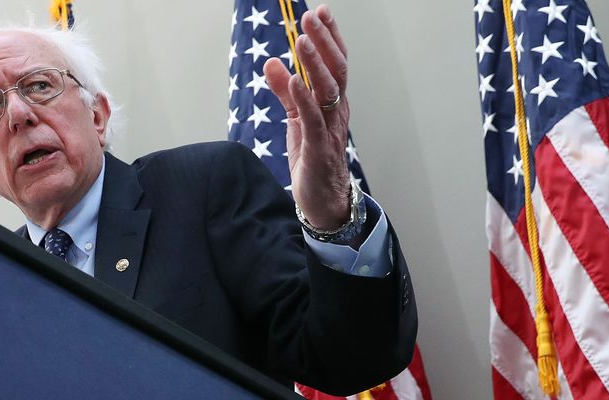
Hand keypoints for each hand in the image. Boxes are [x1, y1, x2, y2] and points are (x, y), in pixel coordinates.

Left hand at [262, 5, 351, 230]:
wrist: (322, 200)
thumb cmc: (312, 157)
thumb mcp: (296, 118)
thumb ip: (285, 91)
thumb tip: (272, 62)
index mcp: (333, 101)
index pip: (336, 62)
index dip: (330, 36)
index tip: (321, 11)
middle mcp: (336, 111)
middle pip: (336, 69)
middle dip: (324, 42)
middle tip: (310, 18)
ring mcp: (329, 128)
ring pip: (327, 90)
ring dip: (314, 64)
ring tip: (302, 41)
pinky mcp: (318, 147)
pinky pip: (313, 119)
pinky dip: (304, 98)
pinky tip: (295, 80)